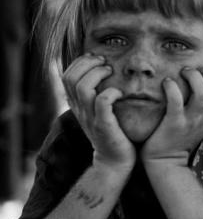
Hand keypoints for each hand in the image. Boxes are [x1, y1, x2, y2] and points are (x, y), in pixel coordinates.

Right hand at [62, 54, 134, 171]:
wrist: (115, 160)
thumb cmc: (113, 131)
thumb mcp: (99, 110)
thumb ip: (97, 94)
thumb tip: (105, 69)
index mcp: (77, 104)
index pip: (66, 75)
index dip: (80, 62)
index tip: (97, 58)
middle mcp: (79, 109)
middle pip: (71, 78)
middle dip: (88, 64)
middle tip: (105, 63)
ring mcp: (90, 117)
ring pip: (83, 87)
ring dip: (98, 74)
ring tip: (111, 72)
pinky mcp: (103, 125)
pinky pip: (102, 102)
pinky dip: (111, 92)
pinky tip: (121, 93)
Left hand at [140, 67, 202, 165]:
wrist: (165, 162)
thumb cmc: (180, 137)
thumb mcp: (200, 121)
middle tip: (193, 71)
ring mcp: (190, 120)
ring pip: (201, 93)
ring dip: (192, 76)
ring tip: (182, 73)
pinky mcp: (173, 124)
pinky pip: (176, 102)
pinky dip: (171, 87)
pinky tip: (166, 83)